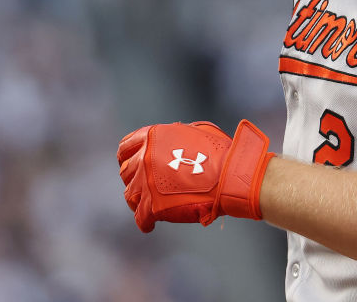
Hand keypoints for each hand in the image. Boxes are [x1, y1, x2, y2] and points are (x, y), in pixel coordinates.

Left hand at [117, 119, 273, 232]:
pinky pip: (140, 218)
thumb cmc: (221, 152)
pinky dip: (145, 223)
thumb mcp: (195, 130)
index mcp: (153, 136)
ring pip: (130, 195)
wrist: (230, 176)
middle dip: (133, 179)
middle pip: (126, 172)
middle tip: (143, 187)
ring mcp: (146, 182)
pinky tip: (150, 226)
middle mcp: (144, 157)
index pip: (126, 147)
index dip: (128, 157)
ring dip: (137, 201)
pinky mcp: (153, 205)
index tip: (132, 164)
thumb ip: (175, 135)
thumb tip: (172, 142)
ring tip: (145, 207)